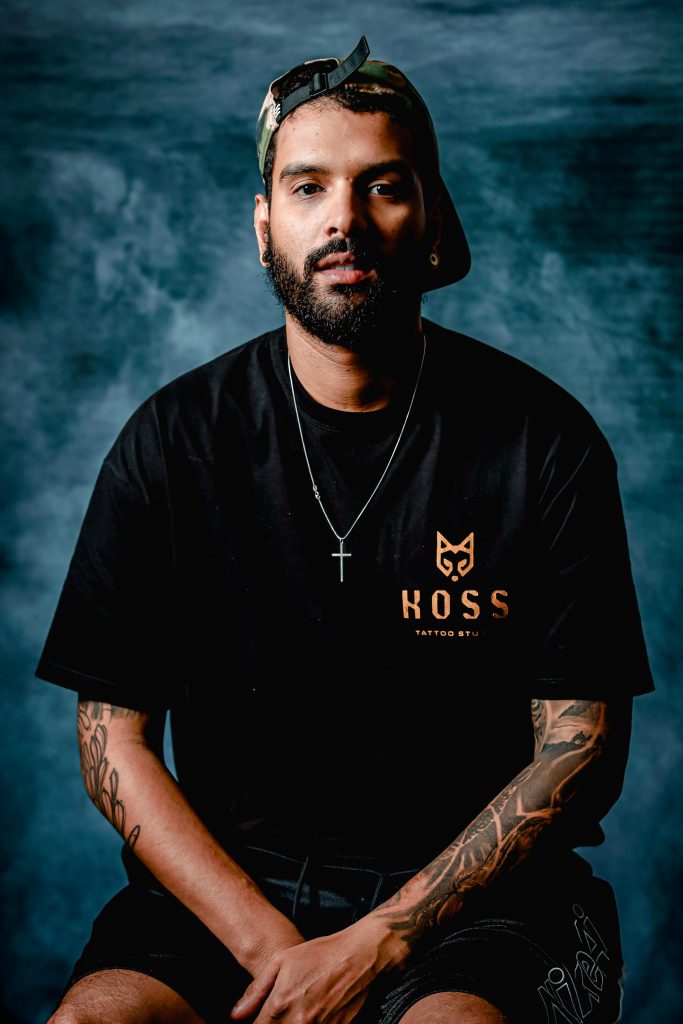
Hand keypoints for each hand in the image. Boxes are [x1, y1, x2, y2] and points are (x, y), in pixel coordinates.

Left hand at [230, 915, 404, 1023]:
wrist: (358, 956)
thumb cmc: (318, 954)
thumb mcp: (281, 962)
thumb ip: (256, 990)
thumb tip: (235, 1015)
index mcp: (279, 1005)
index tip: (259, 1020)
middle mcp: (297, 1023)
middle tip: (279, 1015)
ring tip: (294, 1015)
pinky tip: (310, 1018)